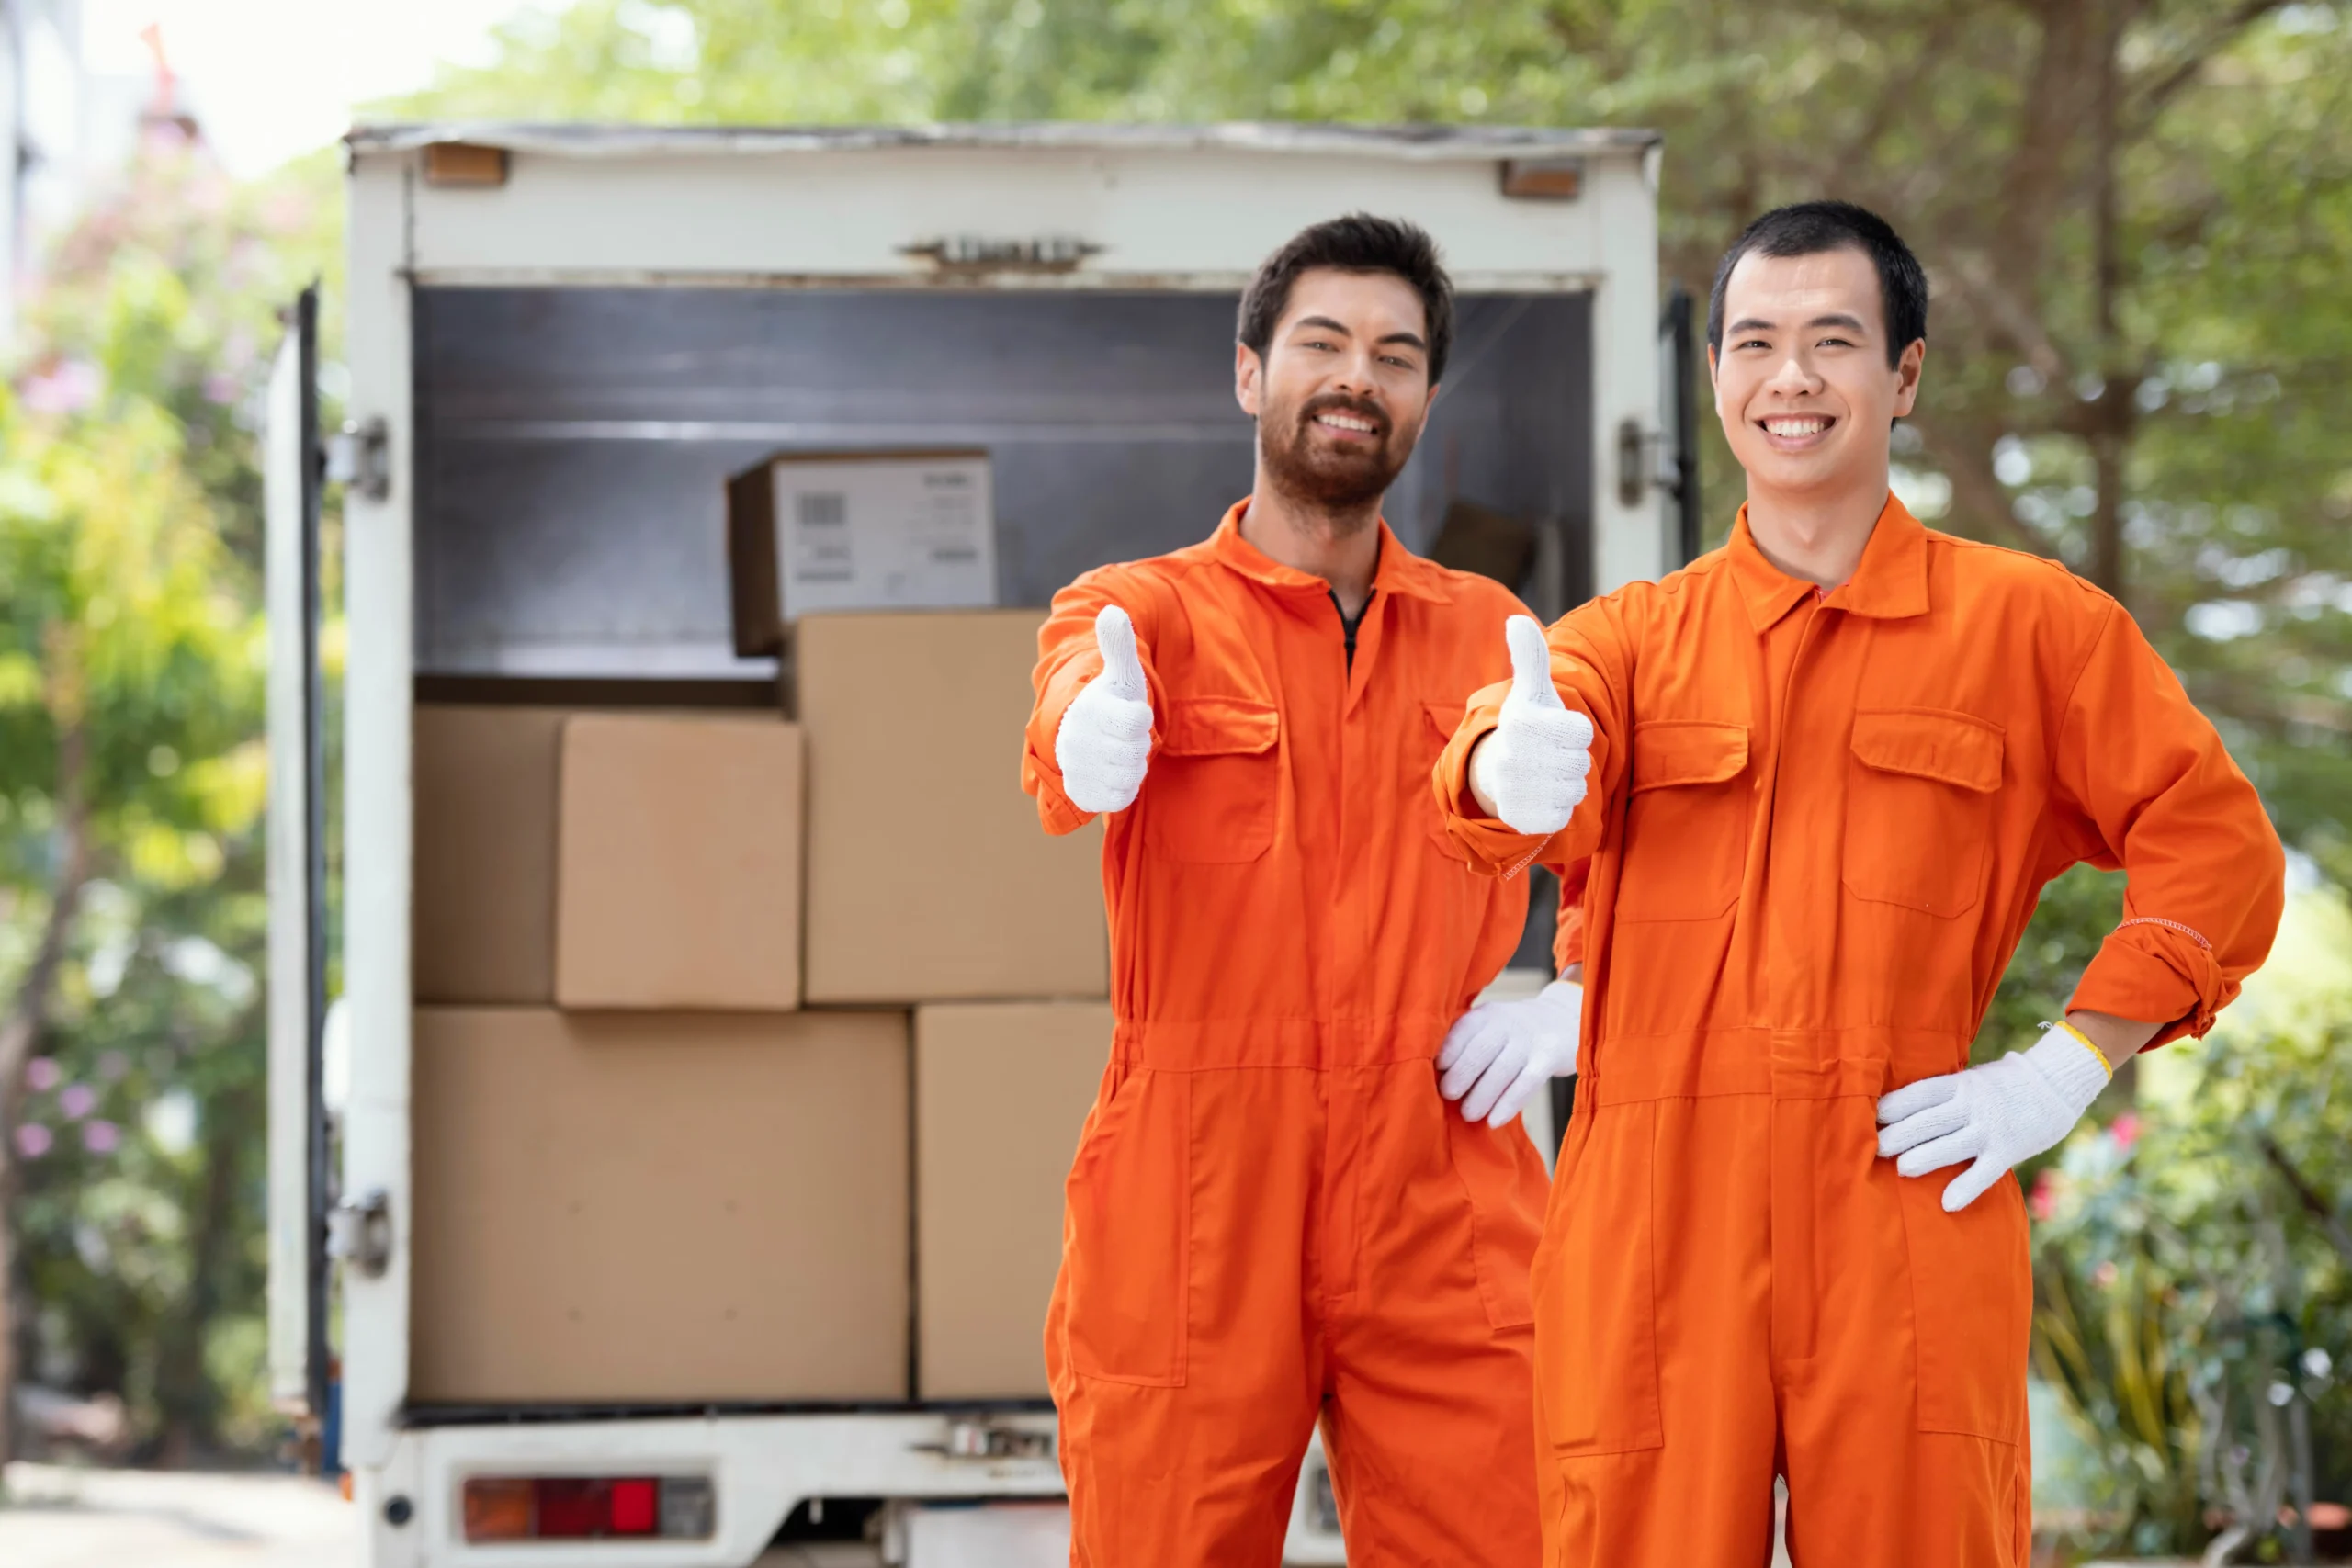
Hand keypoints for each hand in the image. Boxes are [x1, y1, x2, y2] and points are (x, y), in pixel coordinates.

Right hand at [1055, 605, 1154, 812]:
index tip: (1131, 710)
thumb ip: (1118, 645)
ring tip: (1118, 751)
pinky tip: (1113, 771)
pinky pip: (1121, 796)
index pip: (1138, 720)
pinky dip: (1123, 786)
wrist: (1080, 737)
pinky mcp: (1084, 795)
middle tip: (1124, 734)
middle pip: (1137, 750)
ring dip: (1131, 765)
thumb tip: (1112, 612)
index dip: (1141, 716)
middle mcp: (1079, 741)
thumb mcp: (1119, 674)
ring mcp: (1079, 770)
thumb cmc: (1109, 702)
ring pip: (1130, 774)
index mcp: (1090, 709)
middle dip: (1137, 743)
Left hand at [1437, 977, 1582, 1127]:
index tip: (1435, 1071)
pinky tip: (1495, 1121)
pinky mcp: (1549, 1057)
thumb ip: (1467, 1044)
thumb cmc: (1513, 1032)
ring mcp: (1529, 1040)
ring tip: (1469, 1114)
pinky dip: (1509, 1103)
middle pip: (1481, 1050)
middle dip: (1461, 1075)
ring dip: (1483, 1095)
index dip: (1447, 1051)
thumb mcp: (1490, 1026)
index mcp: (1486, 1015)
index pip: (1463, 1030)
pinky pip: (1527, 1083)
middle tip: (1448, 1096)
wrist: (1564, 1019)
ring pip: (1503, 1069)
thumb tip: (1436, 1076)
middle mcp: (1507, 1023)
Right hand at [1468, 616, 1593, 835]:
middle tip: (1549, 754)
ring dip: (1566, 783)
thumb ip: (1531, 656)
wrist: (1496, 771)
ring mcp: (1517, 789)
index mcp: (1522, 722)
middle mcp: (1514, 756)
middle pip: (1580, 762)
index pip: (1583, 731)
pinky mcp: (1522, 818)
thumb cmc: (1528, 726)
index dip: (1575, 731)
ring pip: (1575, 789)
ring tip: (1545, 774)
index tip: (1554, 730)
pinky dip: (1557, 807)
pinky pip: (1563, 814)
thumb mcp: (1532, 691)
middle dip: (1570, 758)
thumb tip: (1515, 620)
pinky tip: (1540, 796)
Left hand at [1875, 1026, 2111, 1211]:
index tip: (1869, 1117)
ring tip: (1901, 1169)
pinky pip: (1984, 1172)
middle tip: (1873, 1148)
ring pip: (1951, 1145)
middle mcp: (1972, 1104)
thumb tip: (1904, 1104)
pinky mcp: (2010, 1149)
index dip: (1893, 1106)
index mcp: (1959, 1084)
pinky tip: (1948, 1203)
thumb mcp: (1973, 1078)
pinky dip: (1966, 1188)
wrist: (2058, 1084)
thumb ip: (1946, 1092)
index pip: (1919, 1094)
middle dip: (1900, 1134)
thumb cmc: (2006, 1082)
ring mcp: (1991, 1128)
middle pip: (1929, 1120)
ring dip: (1925, 1157)